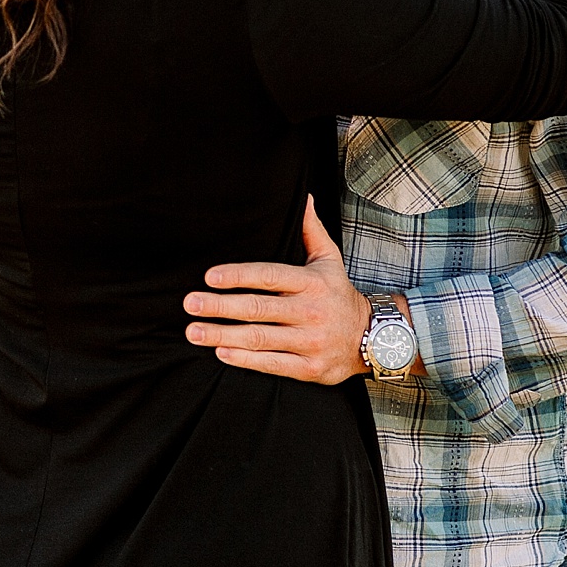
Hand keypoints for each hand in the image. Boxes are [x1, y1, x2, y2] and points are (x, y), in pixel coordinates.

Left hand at [182, 196, 375, 383]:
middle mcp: (311, 311)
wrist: (377, 339)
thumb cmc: (339, 295)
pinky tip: (221, 352)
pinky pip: (272, 364)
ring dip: (223, 335)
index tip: (209, 277)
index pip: (269, 275)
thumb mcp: (330, 260)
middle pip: (258, 308)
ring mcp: (310, 342)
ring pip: (260, 338)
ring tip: (194, 331)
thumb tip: (304, 197)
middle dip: (220, 306)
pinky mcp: (310, 368)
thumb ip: (311, 231)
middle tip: (190, 303)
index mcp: (311, 282)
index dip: (238, 275)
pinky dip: (245, 359)